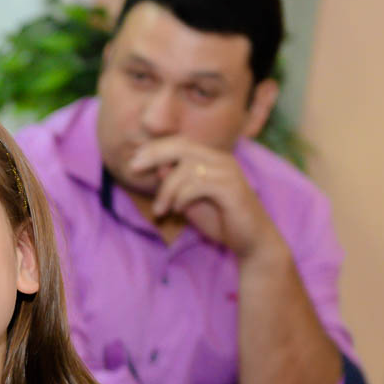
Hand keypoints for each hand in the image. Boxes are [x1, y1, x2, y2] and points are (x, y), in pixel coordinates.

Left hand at [129, 137, 280, 259]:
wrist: (250, 240)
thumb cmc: (220, 219)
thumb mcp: (189, 200)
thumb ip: (176, 184)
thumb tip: (158, 168)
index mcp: (212, 159)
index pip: (180, 143)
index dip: (155, 148)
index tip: (134, 161)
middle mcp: (221, 159)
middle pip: (181, 146)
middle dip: (153, 155)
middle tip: (133, 168)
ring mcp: (228, 172)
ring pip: (186, 169)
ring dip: (166, 190)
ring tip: (160, 210)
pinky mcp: (231, 188)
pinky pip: (197, 185)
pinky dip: (181, 197)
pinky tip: (178, 210)